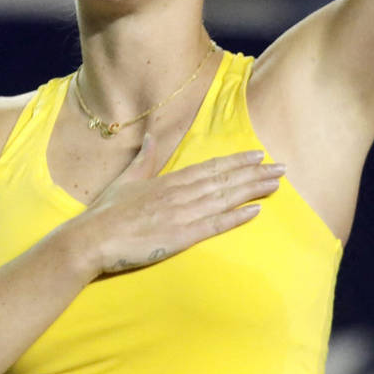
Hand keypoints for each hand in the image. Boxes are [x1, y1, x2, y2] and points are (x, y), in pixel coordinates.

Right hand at [68, 136, 283, 274]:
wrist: (91, 239)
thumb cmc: (106, 212)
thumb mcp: (127, 178)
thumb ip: (145, 157)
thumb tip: (152, 135)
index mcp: (168, 181)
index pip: (210, 167)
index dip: (237, 161)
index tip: (258, 155)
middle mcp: (179, 194)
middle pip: (224, 180)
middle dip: (254, 174)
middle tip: (282, 167)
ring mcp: (181, 215)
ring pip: (224, 199)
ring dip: (252, 190)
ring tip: (276, 184)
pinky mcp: (179, 237)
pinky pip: (213, 225)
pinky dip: (235, 217)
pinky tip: (255, 211)